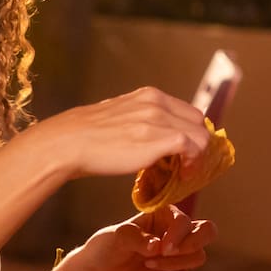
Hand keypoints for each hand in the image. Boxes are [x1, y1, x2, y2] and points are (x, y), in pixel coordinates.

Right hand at [17, 87, 210, 180]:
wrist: (69, 142)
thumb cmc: (89, 136)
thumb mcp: (121, 117)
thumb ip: (141, 121)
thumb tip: (154, 138)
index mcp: (149, 95)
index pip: (188, 111)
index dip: (191, 133)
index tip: (185, 152)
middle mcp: (157, 103)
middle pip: (199, 122)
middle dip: (198, 143)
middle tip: (186, 164)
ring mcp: (159, 119)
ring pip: (201, 136)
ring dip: (198, 156)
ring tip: (183, 172)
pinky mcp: (159, 138)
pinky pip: (193, 148)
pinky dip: (193, 163)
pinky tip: (182, 174)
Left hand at [64, 206, 216, 270]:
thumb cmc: (109, 246)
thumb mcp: (119, 236)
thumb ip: (139, 239)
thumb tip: (157, 247)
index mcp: (165, 213)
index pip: (186, 220)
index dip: (179, 234)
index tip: (162, 248)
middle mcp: (176, 230)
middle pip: (208, 231)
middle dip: (193, 244)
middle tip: (169, 253)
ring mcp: (178, 252)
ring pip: (198, 257)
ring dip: (174, 265)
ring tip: (148, 266)